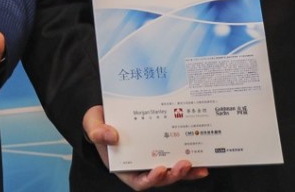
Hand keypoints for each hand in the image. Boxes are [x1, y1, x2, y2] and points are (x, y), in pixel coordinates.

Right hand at [83, 106, 207, 188]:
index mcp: (123, 166)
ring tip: (195, 165)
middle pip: (160, 177)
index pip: (138, 180)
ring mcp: (152, 159)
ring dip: (185, 171)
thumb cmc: (98, 123)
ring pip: (171, 171)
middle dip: (173, 174)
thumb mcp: (92, 126)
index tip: (159, 170)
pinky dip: (190, 163)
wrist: (105, 114)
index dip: (150, 179)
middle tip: (182, 164)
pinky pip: (176, 158)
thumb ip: (97, 132)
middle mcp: (140, 167)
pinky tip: (202, 162)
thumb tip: (111, 136)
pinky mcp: (162, 149)